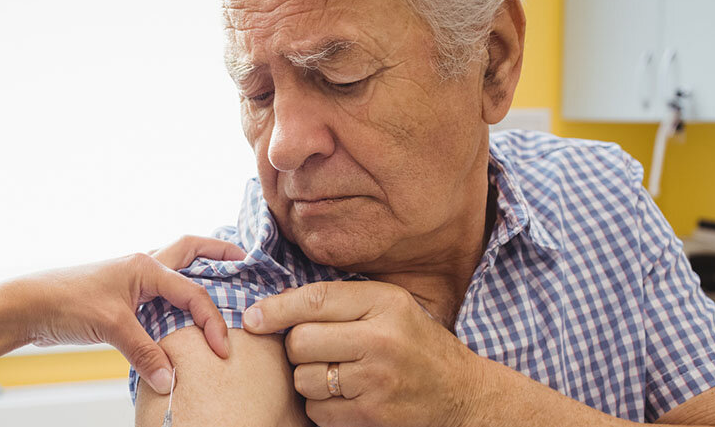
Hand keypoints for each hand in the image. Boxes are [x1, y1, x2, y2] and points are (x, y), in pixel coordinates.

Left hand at [4, 235, 245, 394]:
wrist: (28, 306)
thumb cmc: (65, 302)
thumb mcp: (111, 327)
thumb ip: (145, 353)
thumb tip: (170, 381)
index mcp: (145, 266)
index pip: (192, 292)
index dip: (212, 320)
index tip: (223, 348)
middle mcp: (142, 267)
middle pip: (189, 251)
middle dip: (218, 254)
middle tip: (245, 260)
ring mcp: (131, 282)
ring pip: (175, 271)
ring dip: (199, 275)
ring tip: (224, 282)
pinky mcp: (121, 299)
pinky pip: (159, 296)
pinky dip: (177, 303)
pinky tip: (184, 318)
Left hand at [242, 281, 486, 426]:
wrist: (462, 393)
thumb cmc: (415, 344)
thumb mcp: (388, 307)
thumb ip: (341, 302)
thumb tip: (275, 305)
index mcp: (384, 303)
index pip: (314, 300)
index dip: (275, 309)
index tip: (253, 318)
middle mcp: (381, 338)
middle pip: (300, 341)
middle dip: (297, 348)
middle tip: (317, 351)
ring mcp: (377, 380)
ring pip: (304, 379)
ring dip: (308, 380)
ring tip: (335, 375)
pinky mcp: (372, 414)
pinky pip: (317, 411)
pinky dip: (321, 407)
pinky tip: (344, 398)